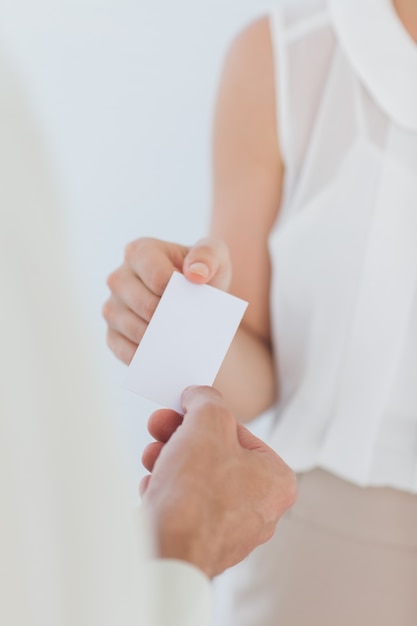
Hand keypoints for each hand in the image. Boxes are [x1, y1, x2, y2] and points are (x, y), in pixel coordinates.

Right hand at [102, 237, 231, 363]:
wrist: (196, 299)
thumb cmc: (202, 274)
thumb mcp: (214, 256)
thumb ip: (208, 256)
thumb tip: (196, 274)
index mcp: (140, 252)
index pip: (156, 276)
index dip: (176, 292)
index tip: (193, 301)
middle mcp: (119, 277)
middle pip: (143, 304)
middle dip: (169, 318)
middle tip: (190, 328)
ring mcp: (112, 307)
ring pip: (132, 328)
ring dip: (157, 339)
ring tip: (181, 343)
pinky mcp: (112, 333)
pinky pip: (123, 350)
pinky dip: (143, 357)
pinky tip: (164, 359)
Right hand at [140, 386, 295, 577]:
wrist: (166, 552)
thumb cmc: (196, 491)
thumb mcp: (207, 422)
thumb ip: (207, 400)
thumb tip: (200, 395)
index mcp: (276, 481)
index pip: (239, 432)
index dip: (205, 415)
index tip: (182, 407)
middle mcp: (260, 509)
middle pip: (215, 454)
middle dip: (181, 436)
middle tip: (158, 424)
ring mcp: (230, 530)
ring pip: (196, 479)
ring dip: (169, 460)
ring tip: (151, 456)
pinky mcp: (201, 543)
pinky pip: (184, 506)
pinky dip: (166, 491)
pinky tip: (151, 487)